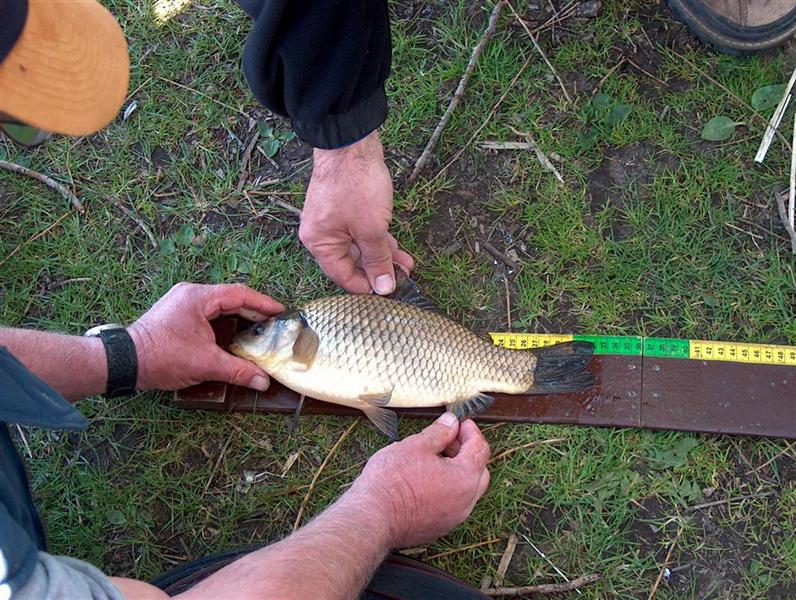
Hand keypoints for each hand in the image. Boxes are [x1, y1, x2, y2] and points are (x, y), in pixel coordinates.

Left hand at [127, 283, 283, 390]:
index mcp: (199, 297)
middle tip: (274, 323)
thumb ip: (238, 370)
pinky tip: (235, 335)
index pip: (240, 294)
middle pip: (231, 298)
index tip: (281, 312)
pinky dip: (225, 322)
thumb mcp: (205, 364)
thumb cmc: (162, 357)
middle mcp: (191, 294)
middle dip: (254, 311)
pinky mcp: (177, 315)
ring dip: (239, 317)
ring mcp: (182, 303)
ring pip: (220, 306)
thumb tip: (263, 381)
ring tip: (259, 329)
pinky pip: (208, 313)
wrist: (124, 363)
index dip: (264, 303)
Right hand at [300, 131, 413, 293]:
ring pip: (360, 247)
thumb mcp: (371, 229)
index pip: (343, 277)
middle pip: (352, 263)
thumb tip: (383, 288)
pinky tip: (397, 248)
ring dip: (383, 256)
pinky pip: (362, 233)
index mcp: (320, 243)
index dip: (367, 287)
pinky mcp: (345, 210)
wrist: (352, 144)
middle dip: (379, 271)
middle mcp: (322, 235)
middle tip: (403, 279)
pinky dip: (379, 240)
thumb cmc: (356, 184)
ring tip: (406, 265)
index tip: (389, 293)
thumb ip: (378, 260)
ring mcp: (334, 221)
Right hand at [351, 413, 489, 548]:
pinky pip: (452, 505)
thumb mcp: (416, 446)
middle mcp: (465, 502)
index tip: (459, 423)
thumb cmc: (392, 481)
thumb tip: (451, 423)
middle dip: (467, 452)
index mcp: (464, 478)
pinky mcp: (439, 528)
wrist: (372, 518)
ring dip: (457, 472)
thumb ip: (439, 433)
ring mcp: (453, 518)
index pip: (480, 449)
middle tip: (448, 439)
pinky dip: (447, 489)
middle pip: (478, 471)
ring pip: (466, 490)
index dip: (471, 432)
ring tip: (433, 459)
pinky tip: (425, 480)